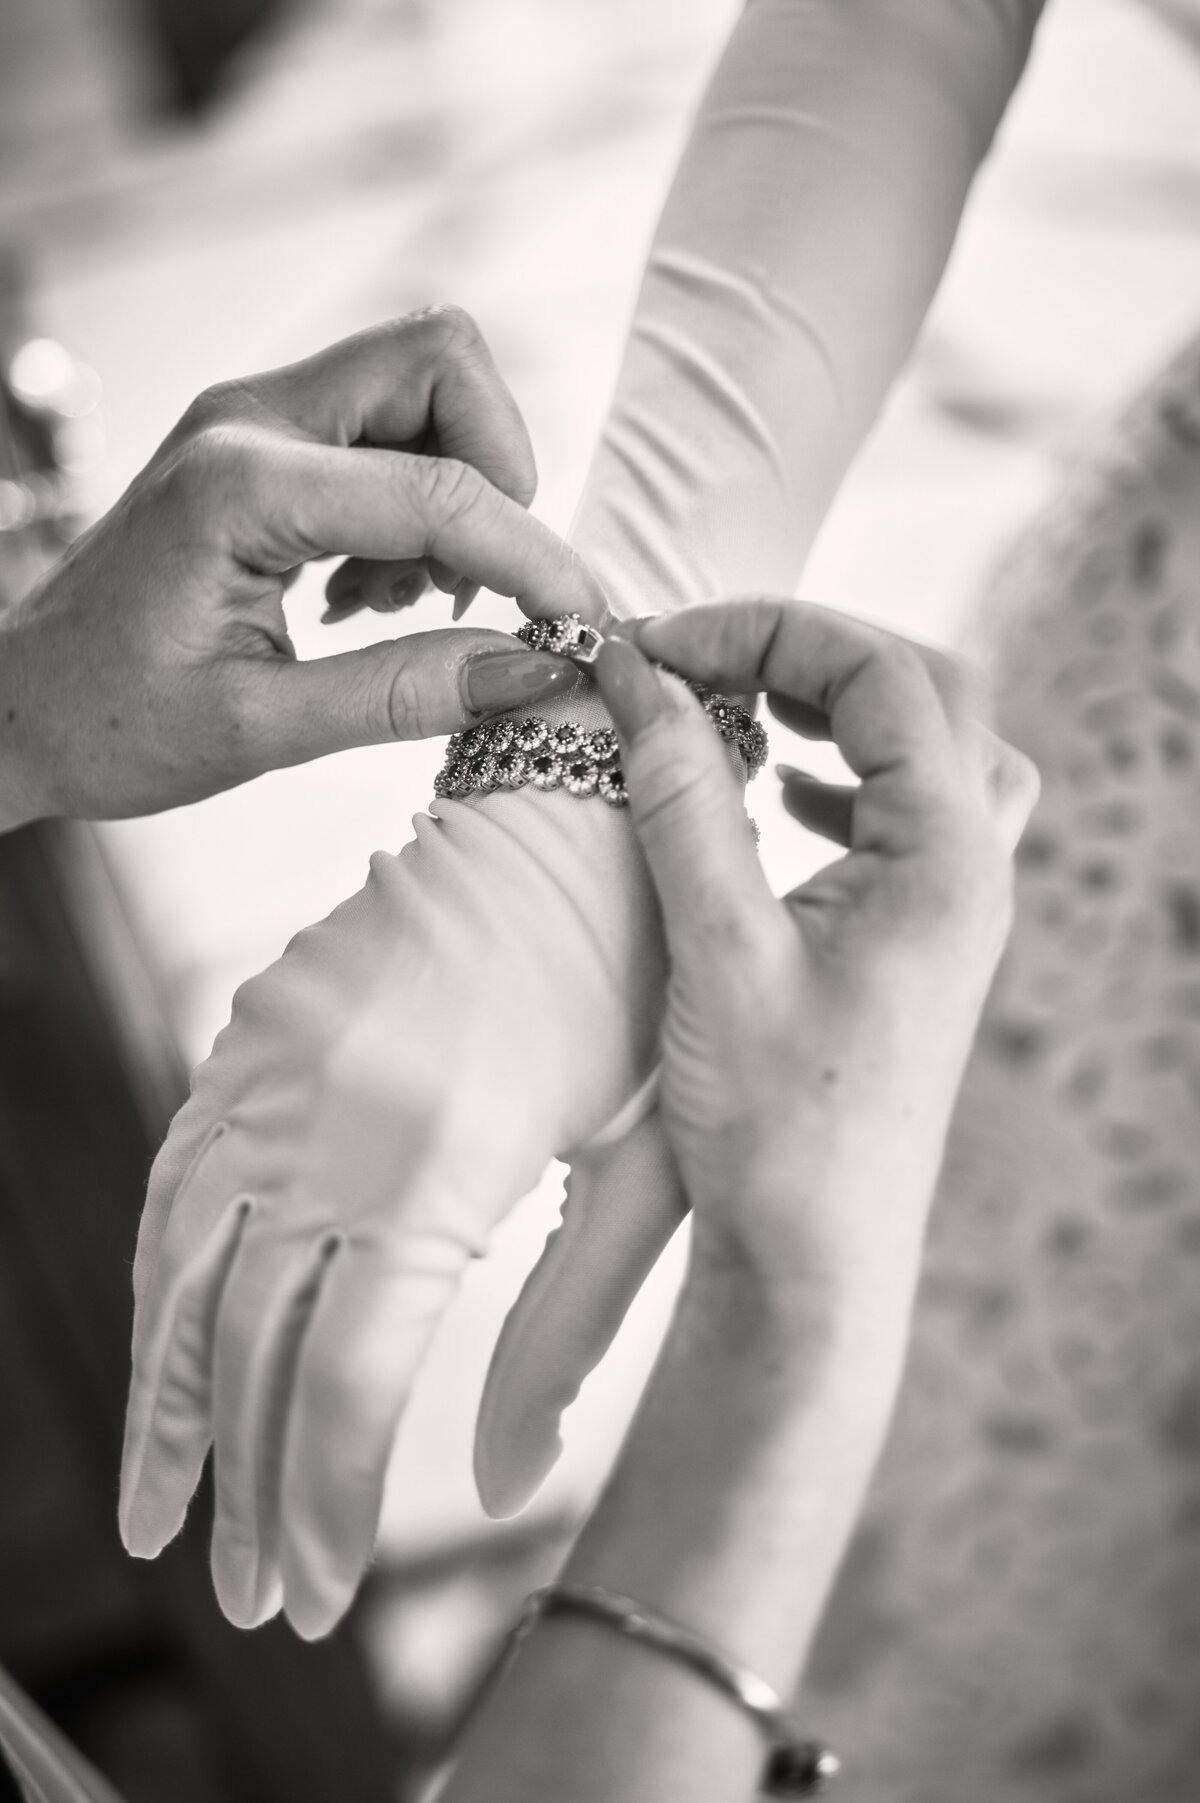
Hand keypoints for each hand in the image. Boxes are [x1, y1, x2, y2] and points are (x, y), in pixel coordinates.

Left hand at [0, 307, 600, 826]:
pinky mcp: (263, 439)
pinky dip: (418, 497)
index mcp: (237, 488)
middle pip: (440, 358)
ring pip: (422, 379)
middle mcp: (248, 419)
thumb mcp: (261, 731)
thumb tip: (539, 670)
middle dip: (500, 467)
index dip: (534, 556)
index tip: (585, 625)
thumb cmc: (114, 725)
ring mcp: (254, 417)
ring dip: (458, 485)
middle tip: (477, 585)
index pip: (437, 489)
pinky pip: (386, 423)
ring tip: (406, 601)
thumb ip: (403, 694)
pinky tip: (373, 590)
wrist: (16, 705)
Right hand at [119, 786, 662, 1637]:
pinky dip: (164, 1273)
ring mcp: (276, 1071)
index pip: (346, 1379)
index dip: (322, 1500)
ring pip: (183, 1266)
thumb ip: (569, 1322)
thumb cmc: (635, 987)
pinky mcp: (254, 1028)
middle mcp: (332, 1125)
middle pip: (249, 1347)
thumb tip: (514, 1483)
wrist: (568, 813)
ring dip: (166, 1396)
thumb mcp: (636, 1156)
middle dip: (241, 1489)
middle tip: (242, 1594)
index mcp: (440, 1164)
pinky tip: (165, 1336)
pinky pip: (177, 1171)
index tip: (312, 1591)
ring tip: (164, 1504)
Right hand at [595, 598, 1037, 1293]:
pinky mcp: (924, 945)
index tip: (661, 647)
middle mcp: (973, 872)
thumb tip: (636, 676)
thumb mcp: (719, 949)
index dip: (768, 633)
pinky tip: (785, 801)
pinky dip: (853, 779)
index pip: (881, 674)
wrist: (814, 1264)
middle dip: (814, 652)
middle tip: (706, 660)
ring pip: (938, 749)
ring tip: (750, 709)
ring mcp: (958, 910)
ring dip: (846, 709)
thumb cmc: (777, 1128)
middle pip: (928, 691)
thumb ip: (682, 801)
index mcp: (946, 860)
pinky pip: (919, 817)